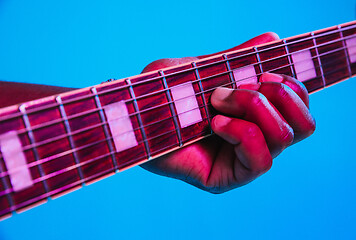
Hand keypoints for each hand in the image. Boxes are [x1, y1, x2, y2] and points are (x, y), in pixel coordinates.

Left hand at [140, 33, 315, 192]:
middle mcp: (257, 140)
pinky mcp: (229, 179)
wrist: (133, 120)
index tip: (258, 73)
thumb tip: (273, 39)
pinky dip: (241, 133)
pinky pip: (260, 160)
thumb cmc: (165, 94)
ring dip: (253, 108)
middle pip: (304, 124)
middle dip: (273, 94)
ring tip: (216, 103)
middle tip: (231, 89)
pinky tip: (214, 124)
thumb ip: (238, 60)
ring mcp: (244, 161)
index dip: (290, 85)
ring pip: (285, 137)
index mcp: (257, 116)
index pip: (300, 106)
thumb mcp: (203, 69)